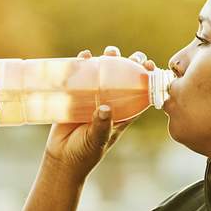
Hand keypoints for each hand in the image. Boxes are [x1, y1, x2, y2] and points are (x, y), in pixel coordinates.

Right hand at [43, 46, 155, 179]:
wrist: (60, 159)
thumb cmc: (85, 153)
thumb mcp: (97, 140)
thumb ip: (102, 126)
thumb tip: (105, 109)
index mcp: (122, 114)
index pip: (139, 93)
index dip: (147, 79)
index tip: (150, 66)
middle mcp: (110, 102)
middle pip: (123, 79)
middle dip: (129, 64)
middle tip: (131, 57)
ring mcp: (92, 98)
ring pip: (103, 74)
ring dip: (108, 60)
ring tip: (110, 52)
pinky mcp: (74, 96)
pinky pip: (80, 76)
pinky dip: (82, 65)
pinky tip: (84, 56)